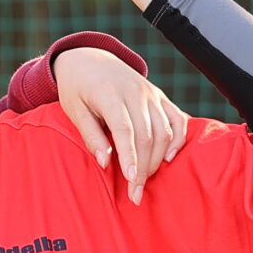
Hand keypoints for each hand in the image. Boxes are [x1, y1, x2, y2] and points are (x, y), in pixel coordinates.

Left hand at [52, 46, 187, 204]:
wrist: (89, 59)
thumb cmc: (77, 88)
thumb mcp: (74, 109)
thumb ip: (90, 135)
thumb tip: (105, 163)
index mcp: (110, 94)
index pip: (125, 130)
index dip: (130, 157)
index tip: (132, 181)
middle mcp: (135, 92)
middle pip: (147, 134)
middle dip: (144, 167)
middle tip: (136, 193)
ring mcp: (151, 93)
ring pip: (164, 130)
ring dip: (158, 159)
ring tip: (145, 180)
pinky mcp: (160, 96)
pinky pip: (177, 119)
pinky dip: (178, 139)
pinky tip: (169, 158)